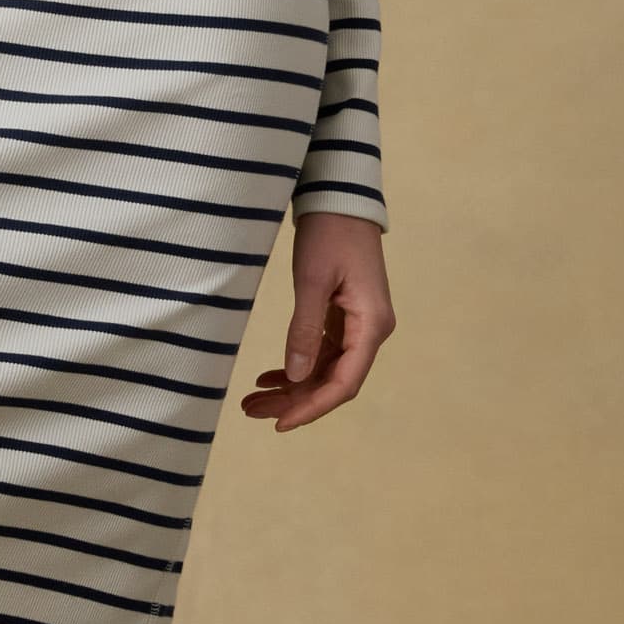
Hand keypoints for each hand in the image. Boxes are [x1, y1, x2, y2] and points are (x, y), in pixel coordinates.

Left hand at [239, 211, 395, 433]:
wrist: (339, 200)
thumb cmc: (329, 235)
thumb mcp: (311, 282)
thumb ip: (305, 330)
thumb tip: (296, 376)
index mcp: (372, 326)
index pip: (344, 383)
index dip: (312, 407)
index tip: (280, 424)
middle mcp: (371, 332)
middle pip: (333, 382)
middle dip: (294, 401)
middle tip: (251, 412)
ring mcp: (359, 326)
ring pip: (325, 370)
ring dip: (291, 387)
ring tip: (252, 401)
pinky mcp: (346, 318)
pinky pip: (322, 353)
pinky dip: (296, 366)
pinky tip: (268, 377)